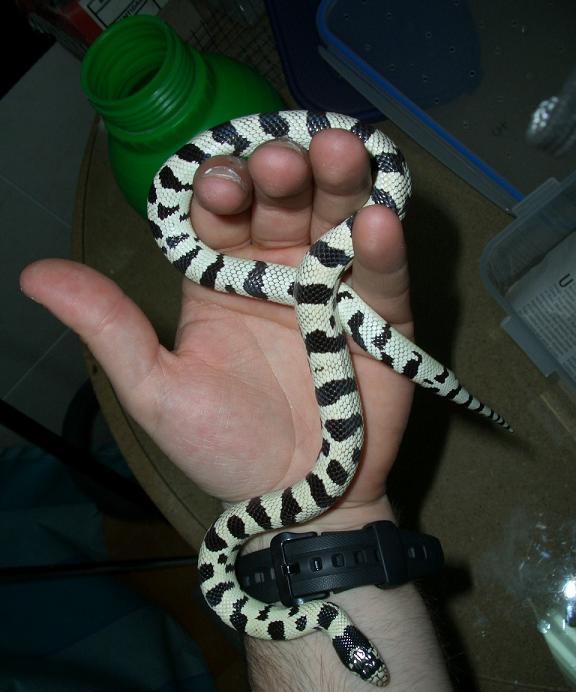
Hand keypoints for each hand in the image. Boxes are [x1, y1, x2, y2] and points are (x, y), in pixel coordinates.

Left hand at [20, 128, 412, 531]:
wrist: (297, 499)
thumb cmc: (225, 446)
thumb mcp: (157, 389)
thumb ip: (109, 327)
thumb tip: (34, 274)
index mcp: (219, 277)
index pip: (218, 213)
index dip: (218, 188)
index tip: (218, 184)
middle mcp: (276, 269)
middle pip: (281, 203)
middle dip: (281, 173)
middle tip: (281, 161)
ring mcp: (333, 288)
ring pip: (337, 219)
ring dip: (337, 183)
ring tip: (338, 150)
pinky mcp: (382, 316)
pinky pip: (384, 275)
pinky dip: (383, 248)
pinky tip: (378, 221)